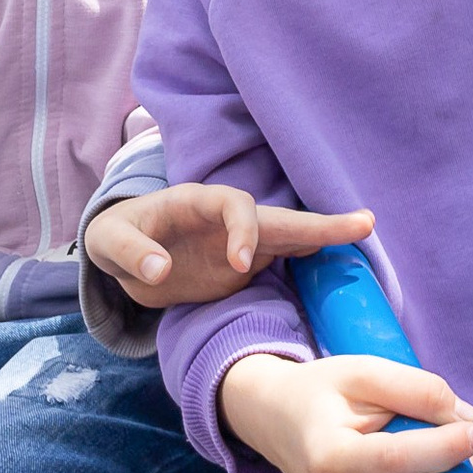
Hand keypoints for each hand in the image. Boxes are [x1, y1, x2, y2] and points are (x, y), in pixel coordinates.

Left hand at [87, 186, 373, 308]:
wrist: (125, 254)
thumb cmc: (115, 238)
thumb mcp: (107, 243)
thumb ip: (131, 253)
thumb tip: (159, 270)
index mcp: (198, 202)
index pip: (234, 205)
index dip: (243, 232)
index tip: (241, 265)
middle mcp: (229, 218)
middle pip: (279, 216)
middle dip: (319, 221)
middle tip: (364, 224)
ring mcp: (243, 240)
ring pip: (292, 235)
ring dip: (326, 236)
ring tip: (365, 232)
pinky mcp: (248, 264)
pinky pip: (287, 259)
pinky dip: (315, 258)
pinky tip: (343, 262)